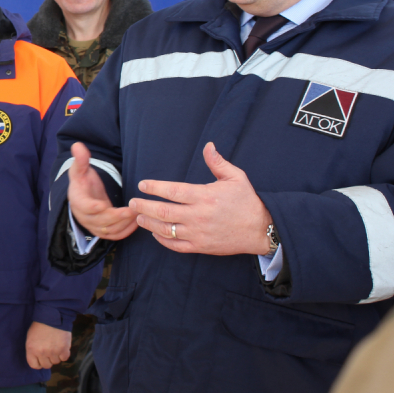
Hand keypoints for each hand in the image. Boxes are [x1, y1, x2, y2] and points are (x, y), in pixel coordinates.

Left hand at [25, 321, 71, 369]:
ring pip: (56, 362)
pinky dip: (64, 353)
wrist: (52, 315)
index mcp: (31, 349)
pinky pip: (64, 358)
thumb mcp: (30, 337)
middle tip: (49, 351)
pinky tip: (62, 345)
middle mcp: (41, 352)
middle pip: (46, 365)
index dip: (38, 363)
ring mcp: (53, 352)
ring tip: (55, 345)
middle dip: (48, 359)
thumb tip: (37, 360)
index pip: (34, 365)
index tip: (41, 359)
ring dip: (56, 355)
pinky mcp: (63, 349)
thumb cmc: (40, 325)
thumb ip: (33, 350)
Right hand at [67, 143, 137, 241]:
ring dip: (125, 224)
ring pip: (110, 230)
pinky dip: (126, 231)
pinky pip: (115, 235)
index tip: (102, 205)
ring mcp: (94, 226)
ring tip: (139, 214)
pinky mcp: (103, 231)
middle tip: (133, 209)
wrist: (83, 196)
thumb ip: (80, 159)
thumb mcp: (80, 169)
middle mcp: (84, 217)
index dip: (92, 207)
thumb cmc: (83, 181)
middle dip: (117, 216)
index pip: (83, 206)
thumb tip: (77, 146)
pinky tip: (137, 222)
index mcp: (77, 201)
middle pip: (100, 221)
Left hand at [129, 142, 272, 255]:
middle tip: (133, 202)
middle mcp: (199, 215)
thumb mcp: (236, 177)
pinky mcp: (201, 247)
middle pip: (163, 212)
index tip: (143, 185)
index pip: (172, 191)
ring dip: (149, 224)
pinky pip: (176, 246)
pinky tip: (155, 233)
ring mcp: (199, 233)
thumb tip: (208, 145)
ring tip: (138, 217)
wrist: (261, 229)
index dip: (154, 188)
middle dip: (144, 207)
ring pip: (166, 230)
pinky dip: (163, 240)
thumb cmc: (247, 201)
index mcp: (205, 196)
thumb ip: (218, 162)